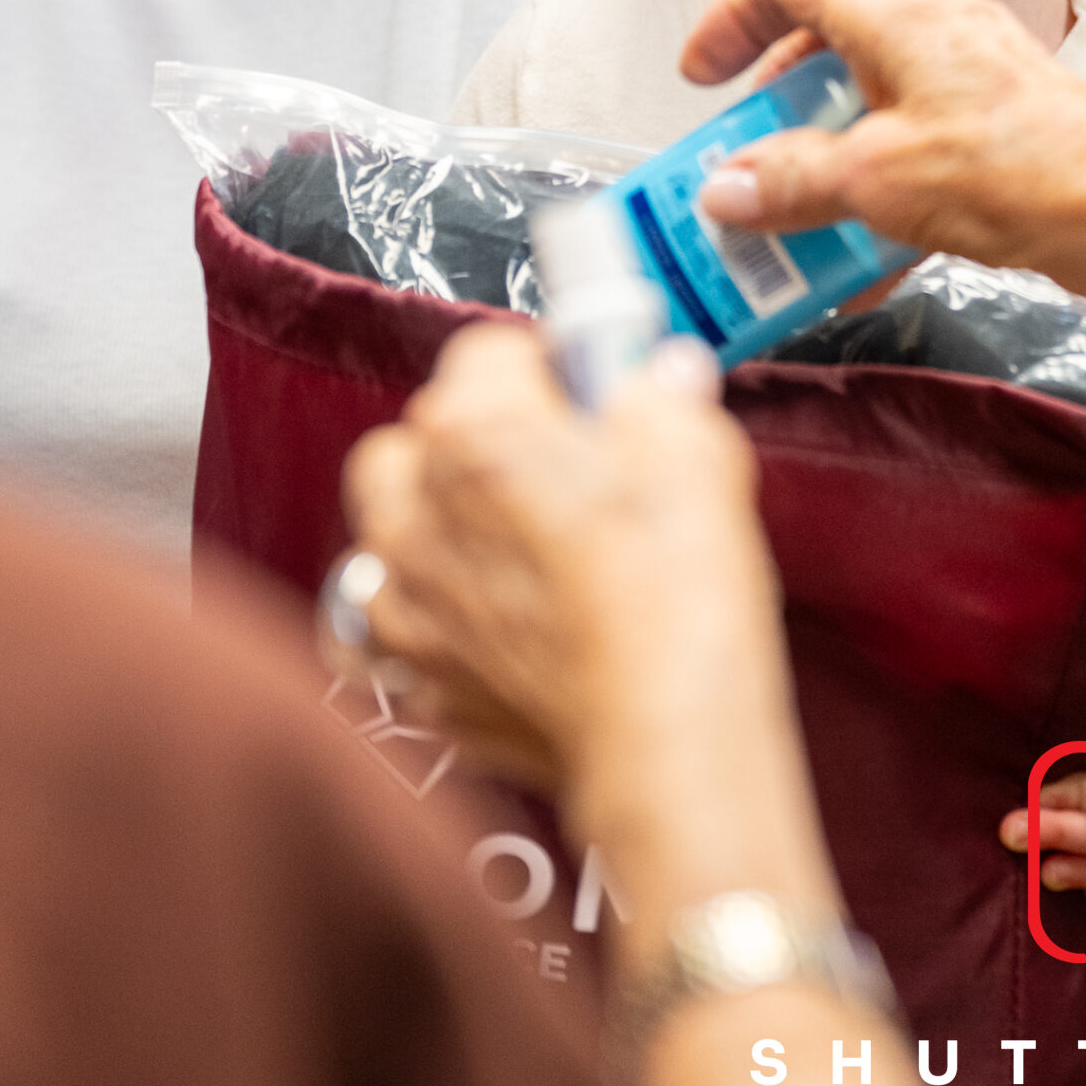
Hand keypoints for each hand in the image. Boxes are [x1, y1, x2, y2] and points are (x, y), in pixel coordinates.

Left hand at [345, 328, 776, 803]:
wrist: (667, 732)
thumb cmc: (673, 594)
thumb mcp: (693, 447)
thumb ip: (659, 393)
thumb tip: (655, 379)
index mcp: (472, 431)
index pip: (485, 353)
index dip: (547, 367)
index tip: (587, 391)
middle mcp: (416, 513)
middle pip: (418, 439)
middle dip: (475, 441)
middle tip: (556, 465)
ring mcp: (410, 606)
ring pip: (392, 534)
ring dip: (440, 529)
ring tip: (520, 547)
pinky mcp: (424, 683)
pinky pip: (406, 632)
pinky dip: (443, 623)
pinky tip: (504, 624)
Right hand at [680, 0, 1085, 283]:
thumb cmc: (1015, 170)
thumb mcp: (874, 180)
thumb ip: (789, 182)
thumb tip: (725, 190)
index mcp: (893, 9)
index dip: (733, 16)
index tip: (703, 75)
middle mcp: (929, 27)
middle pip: (826, 38)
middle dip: (775, 103)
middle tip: (744, 156)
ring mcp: (964, 74)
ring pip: (868, 97)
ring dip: (823, 154)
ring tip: (795, 215)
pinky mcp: (992, 125)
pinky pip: (911, 144)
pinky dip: (877, 191)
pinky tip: (863, 265)